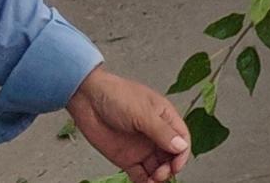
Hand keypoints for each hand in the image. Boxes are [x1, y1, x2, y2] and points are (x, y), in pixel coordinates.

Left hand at [69, 64, 191, 180]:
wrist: (88, 100)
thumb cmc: (117, 96)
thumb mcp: (142, 112)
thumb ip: (161, 131)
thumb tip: (180, 146)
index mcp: (164, 118)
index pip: (182, 138)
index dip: (182, 153)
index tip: (176, 165)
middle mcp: (155, 134)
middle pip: (171, 156)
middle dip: (170, 167)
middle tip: (160, 174)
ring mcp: (141, 148)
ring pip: (157, 168)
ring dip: (158, 177)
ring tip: (152, 181)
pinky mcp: (126, 159)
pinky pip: (140, 174)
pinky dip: (144, 181)